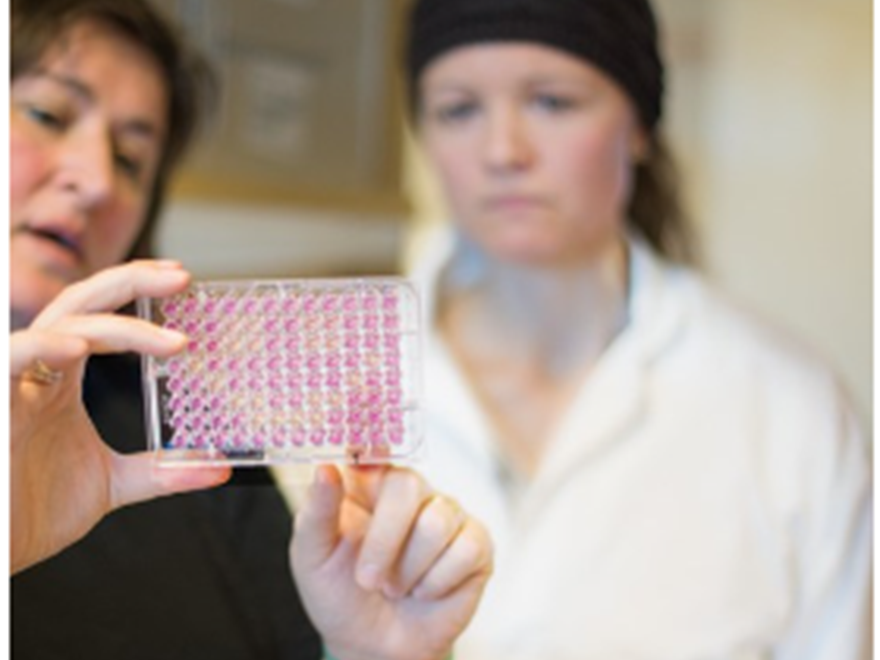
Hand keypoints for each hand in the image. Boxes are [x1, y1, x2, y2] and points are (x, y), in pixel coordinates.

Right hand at [10, 260, 230, 573]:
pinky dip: (41, 346)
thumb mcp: (112, 484)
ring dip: (114, 326)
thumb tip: (220, 465)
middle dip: (130, 281)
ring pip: (55, 325)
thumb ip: (163, 471)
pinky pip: (9, 357)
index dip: (136, 293)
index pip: (101, 318)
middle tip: (183, 278)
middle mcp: (38, 373)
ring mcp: (11, 385)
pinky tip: (78, 346)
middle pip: (80, 302)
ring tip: (171, 342)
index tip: (184, 283)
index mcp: (61, 380)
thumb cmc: (30, 512)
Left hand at [291, 465, 493, 659]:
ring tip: (395, 587)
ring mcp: (446, 514)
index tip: (365, 446)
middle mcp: (409, 492)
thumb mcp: (312, 557)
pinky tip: (424, 591)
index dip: (374, 440)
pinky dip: (436, 583)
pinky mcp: (475, 544)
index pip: (375, 447)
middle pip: (408, 485)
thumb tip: (325, 468)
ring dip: (408, 570)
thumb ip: (317, 513)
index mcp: (367, 485)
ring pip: (436, 522)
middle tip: (367, 580)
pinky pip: (464, 551)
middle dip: (384, 540)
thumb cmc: (340, 594)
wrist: (373, 646)